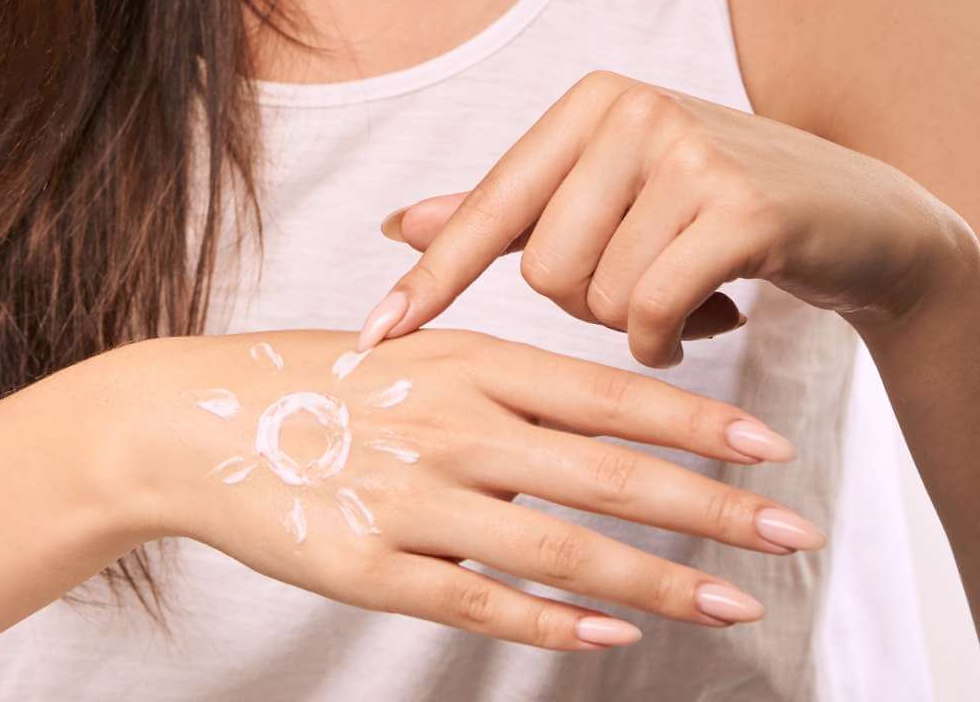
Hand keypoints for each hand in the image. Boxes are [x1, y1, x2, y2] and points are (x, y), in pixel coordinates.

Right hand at [108, 329, 823, 650]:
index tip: (770, 444)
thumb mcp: (405, 349)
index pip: (604, 394)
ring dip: (655, 580)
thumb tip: (591, 412)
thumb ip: (495, 376)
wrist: (191, 423)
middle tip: (794, 531)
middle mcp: (448, 426)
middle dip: (710, 506)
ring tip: (734, 607)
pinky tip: (612, 636)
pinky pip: (477, 602)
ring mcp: (410, 500)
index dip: (694, 420)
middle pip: (604, 471)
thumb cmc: (306, 382)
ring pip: (557, 547)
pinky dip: (550, 622)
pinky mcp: (369, 567)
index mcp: (462, 363)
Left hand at [359, 70, 977, 365]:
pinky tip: (707, 316)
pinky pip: (652, 312)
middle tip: (644, 281)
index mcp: (586, 107)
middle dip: (586, 305)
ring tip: (684, 291)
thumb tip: (397, 225)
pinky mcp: (740, 207)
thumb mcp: (602, 196)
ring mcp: (688, 153)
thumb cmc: (709, 207)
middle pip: (543, 271)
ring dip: (634, 324)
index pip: (488, 209)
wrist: (853, 214)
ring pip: (597, 299)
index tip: (375, 337)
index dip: (432, 279)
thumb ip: (501, 212)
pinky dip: (668, 340)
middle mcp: (631, 112)